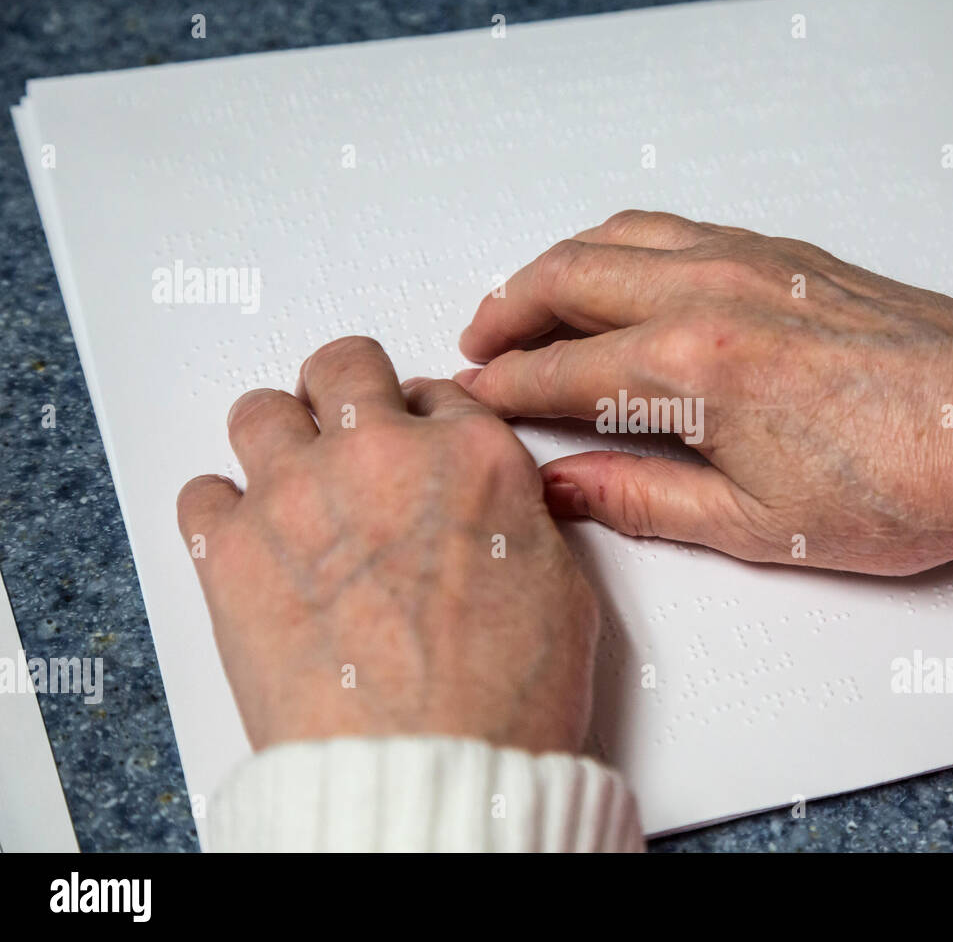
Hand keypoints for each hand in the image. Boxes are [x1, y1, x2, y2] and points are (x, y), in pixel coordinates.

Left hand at [177, 336, 598, 752]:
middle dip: (348, 394)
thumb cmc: (500, 706)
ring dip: (278, 438)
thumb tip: (496, 513)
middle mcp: (382, 456)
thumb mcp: (563, 592)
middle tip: (347, 431)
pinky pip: (200, 492)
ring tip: (291, 481)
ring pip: (259, 409)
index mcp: (473, 458)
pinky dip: (222, 512)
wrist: (426, 777)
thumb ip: (519, 521)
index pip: (439, 392)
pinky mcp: (229, 552)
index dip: (425, 419)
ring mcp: (297, 496)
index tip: (415, 440)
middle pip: (343, 365)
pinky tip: (250, 542)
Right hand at [457, 210, 952, 575]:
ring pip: (618, 238)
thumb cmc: (907, 485)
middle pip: (569, 279)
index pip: (560, 371)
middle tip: (476, 345)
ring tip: (527, 302)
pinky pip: (674, 227)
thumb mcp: (758, 527)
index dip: (502, 390)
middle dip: (507, 311)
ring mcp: (751, 261)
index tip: (468, 402)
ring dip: (557, 266)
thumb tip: (567, 489)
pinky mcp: (786, 254)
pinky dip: (620, 245)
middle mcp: (713, 294)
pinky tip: (620, 274)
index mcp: (696, 367)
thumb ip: (646, 500)